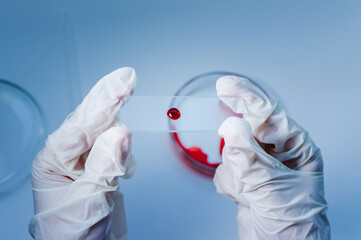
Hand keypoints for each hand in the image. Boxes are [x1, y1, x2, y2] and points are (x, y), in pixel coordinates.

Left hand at [29, 67, 136, 239]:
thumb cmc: (74, 235)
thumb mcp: (90, 198)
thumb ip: (105, 163)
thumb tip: (121, 131)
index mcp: (53, 162)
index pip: (80, 125)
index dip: (104, 103)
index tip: (123, 83)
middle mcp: (65, 158)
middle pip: (89, 121)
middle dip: (108, 100)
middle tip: (126, 79)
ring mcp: (82, 163)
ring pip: (102, 132)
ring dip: (116, 124)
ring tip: (124, 109)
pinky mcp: (98, 170)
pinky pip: (112, 148)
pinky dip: (122, 145)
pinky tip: (125, 147)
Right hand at [214, 76, 329, 238]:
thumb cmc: (295, 228)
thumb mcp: (274, 190)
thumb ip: (250, 158)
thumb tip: (231, 129)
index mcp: (297, 149)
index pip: (269, 114)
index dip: (247, 96)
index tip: (226, 85)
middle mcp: (278, 154)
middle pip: (248, 128)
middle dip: (237, 141)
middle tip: (233, 144)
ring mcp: (260, 165)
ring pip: (232, 150)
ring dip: (234, 171)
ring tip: (249, 191)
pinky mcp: (246, 178)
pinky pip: (226, 168)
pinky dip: (229, 183)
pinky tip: (244, 196)